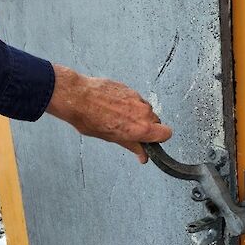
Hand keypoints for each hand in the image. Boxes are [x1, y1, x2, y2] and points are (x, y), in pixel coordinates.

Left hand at [46, 64, 171, 162]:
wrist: (77, 97)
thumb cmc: (90, 119)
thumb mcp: (112, 138)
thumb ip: (132, 146)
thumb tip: (143, 156)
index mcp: (141, 128)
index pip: (166, 134)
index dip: (159, 137)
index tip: (150, 139)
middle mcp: (143, 112)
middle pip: (156, 121)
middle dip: (146, 126)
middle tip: (130, 129)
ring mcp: (137, 98)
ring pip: (145, 109)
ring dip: (137, 114)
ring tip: (118, 116)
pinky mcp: (129, 89)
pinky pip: (135, 99)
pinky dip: (128, 104)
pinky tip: (113, 106)